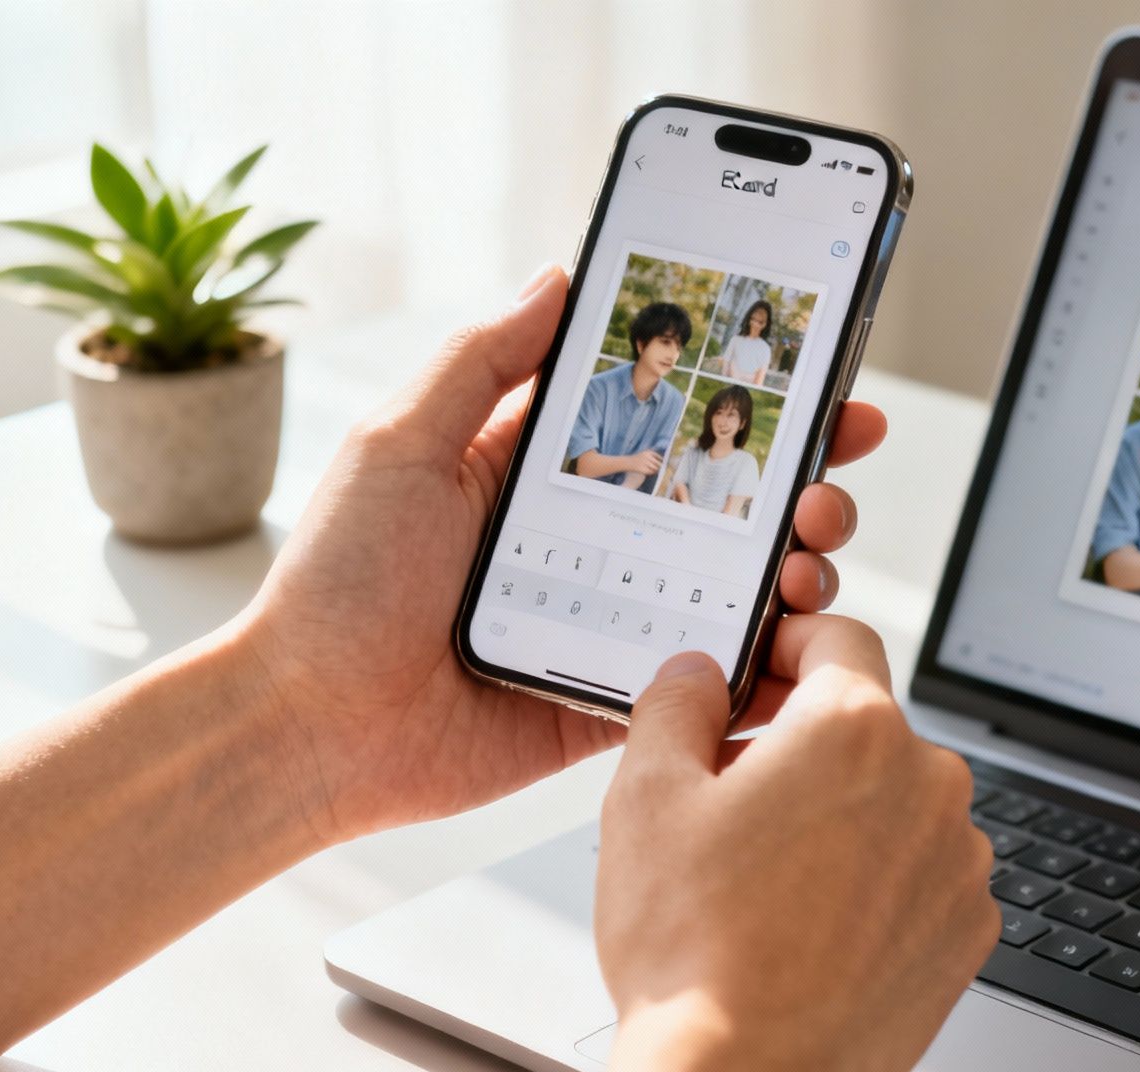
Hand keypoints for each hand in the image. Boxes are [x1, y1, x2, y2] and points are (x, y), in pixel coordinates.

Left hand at [238, 265, 885, 842]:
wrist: (309, 726)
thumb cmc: (339, 581)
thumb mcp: (400, 442)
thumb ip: (483, 361)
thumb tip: (558, 276)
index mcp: (550, 476)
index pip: (675, 424)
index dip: (753, 405)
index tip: (824, 384)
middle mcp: (598, 546)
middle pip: (732, 507)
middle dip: (805, 486)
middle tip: (830, 481)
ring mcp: (616, 627)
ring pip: (740, 594)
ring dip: (799, 573)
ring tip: (808, 563)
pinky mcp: (618, 705)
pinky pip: (713, 690)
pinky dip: (768, 673)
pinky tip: (796, 649)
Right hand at [580, 619, 995, 1071]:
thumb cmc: (696, 953)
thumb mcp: (646, 797)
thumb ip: (676, 705)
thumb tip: (699, 675)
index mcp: (855, 728)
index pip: (838, 636)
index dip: (789, 644)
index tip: (761, 670)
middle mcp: (930, 781)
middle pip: (865, 727)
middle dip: (803, 747)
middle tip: (734, 797)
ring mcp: (959, 859)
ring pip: (896, 803)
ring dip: (845, 817)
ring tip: (770, 880)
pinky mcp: (970, 927)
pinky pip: (921, 873)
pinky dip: (877, 881)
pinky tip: (815, 924)